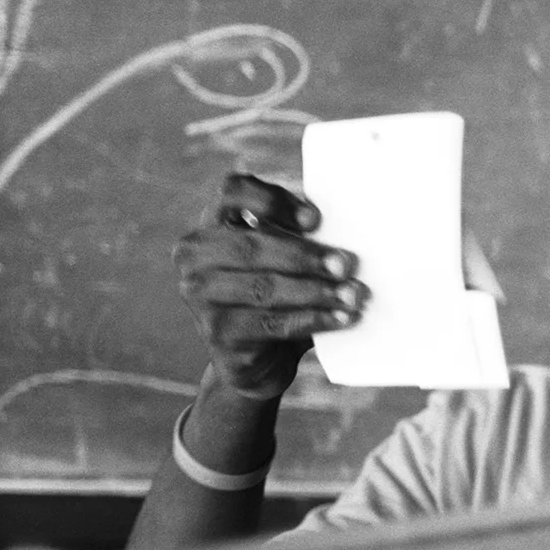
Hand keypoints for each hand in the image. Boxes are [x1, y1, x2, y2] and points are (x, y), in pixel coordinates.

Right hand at [173, 172, 364, 400]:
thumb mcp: (288, 257)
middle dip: (305, 256)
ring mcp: (199, 294)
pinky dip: (312, 320)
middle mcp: (195, 254)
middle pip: (252, 245)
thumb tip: (348, 231)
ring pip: (263, 288)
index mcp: (213, 222)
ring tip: (354, 295)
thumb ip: (303, 235)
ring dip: (315, 291)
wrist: (261, 358)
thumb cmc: (282, 293)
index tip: (316, 220)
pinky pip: (270, 324)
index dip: (273, 201)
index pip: (233, 191)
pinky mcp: (216, 332)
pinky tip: (341, 318)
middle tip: (348, 264)